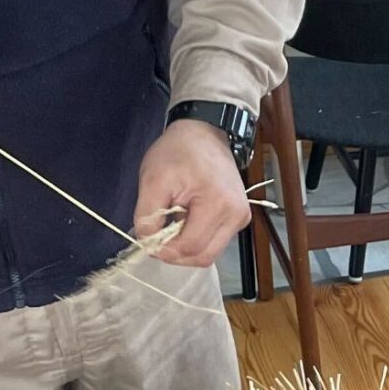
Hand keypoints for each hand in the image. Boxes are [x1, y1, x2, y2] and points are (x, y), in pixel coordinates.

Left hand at [134, 118, 249, 265]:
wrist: (205, 132)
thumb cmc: (178, 151)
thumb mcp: (153, 180)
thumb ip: (147, 216)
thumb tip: (147, 243)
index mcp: (219, 205)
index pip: (190, 247)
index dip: (165, 250)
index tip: (147, 239)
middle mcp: (237, 216)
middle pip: (203, 256)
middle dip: (176, 254)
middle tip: (157, 238)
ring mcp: (241, 218)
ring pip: (210, 252)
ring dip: (186, 247)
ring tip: (172, 224)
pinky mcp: (239, 217)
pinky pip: (215, 241)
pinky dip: (196, 238)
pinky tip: (185, 220)